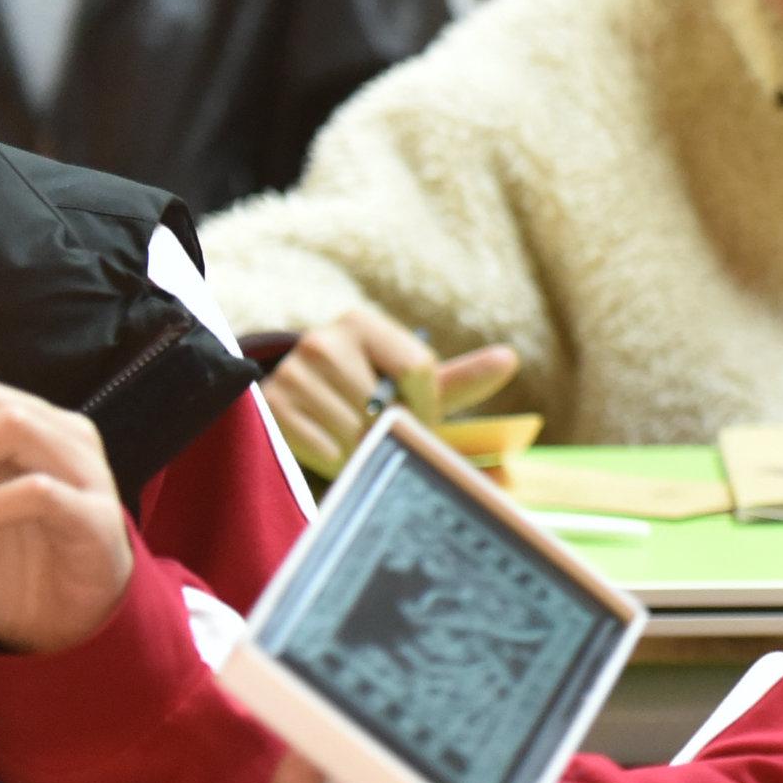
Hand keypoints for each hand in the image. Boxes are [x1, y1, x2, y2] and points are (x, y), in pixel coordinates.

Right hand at [263, 307, 519, 478]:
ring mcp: (293, 374)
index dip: (427, 405)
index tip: (419, 417)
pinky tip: (326, 442)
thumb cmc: (368, 392)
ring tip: (350, 434)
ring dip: (362, 447)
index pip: (418, 367)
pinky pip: (327, 450)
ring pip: (356, 432)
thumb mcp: (411, 383)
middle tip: (379, 430)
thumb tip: (510, 359)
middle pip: (385, 406)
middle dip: (392, 430)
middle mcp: (323, 340)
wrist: (298, 405)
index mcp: (363, 323)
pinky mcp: (272, 409)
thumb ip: (459, 378)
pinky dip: (336, 459)